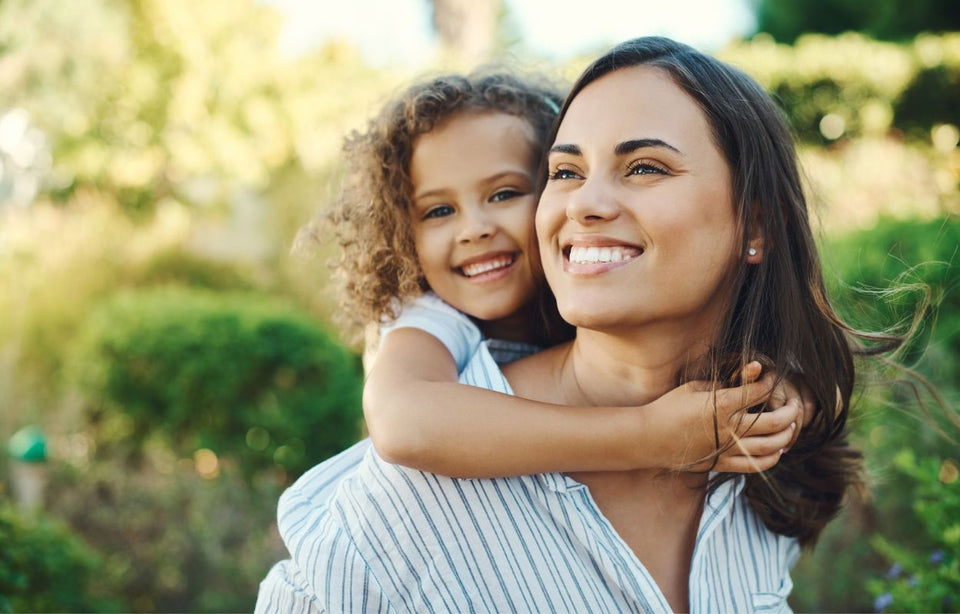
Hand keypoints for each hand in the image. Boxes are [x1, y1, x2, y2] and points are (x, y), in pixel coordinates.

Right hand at [645, 361, 801, 472]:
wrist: (649, 437)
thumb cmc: (669, 407)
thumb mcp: (695, 387)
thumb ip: (725, 383)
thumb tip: (750, 372)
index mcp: (722, 405)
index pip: (759, 392)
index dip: (770, 383)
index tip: (771, 378)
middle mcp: (730, 429)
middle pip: (776, 422)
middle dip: (791, 411)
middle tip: (796, 404)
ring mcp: (728, 449)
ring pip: (772, 446)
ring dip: (788, 435)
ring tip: (791, 426)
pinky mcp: (723, 463)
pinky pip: (756, 465)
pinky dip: (773, 457)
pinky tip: (778, 449)